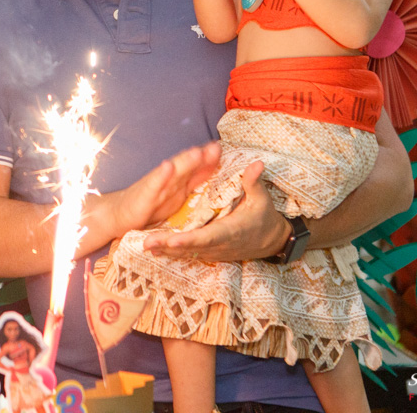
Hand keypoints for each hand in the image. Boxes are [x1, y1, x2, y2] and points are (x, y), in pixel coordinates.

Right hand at [102, 143, 220, 233]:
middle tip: (216, 147)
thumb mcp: (177, 193)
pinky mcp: (143, 195)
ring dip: (184, 161)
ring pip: (172, 172)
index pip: (197, 168)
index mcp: (179, 181)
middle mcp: (168, 180)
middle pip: (187, 166)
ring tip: (196, 152)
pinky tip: (167, 167)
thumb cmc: (149, 204)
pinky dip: (161, 175)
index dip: (210, 159)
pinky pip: (153, 185)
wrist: (118, 215)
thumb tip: (215, 164)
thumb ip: (195, 178)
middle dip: (201, 157)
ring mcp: (156, 186)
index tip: (223, 148)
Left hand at [141, 159, 290, 260]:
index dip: (189, 240)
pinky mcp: (210, 253)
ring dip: (165, 250)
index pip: (207, 236)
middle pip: (191, 247)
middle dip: (168, 245)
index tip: (172, 240)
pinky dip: (172, 253)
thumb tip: (256, 163)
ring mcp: (214, 251)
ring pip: (187, 253)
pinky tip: (154, 250)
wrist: (271, 241)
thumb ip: (254, 183)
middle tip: (147, 242)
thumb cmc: (265, 218)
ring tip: (144, 245)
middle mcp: (220, 245)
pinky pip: (188, 254)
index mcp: (231, 231)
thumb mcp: (261, 200)